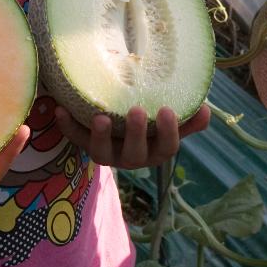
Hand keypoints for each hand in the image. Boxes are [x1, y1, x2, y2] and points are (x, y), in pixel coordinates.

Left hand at [53, 104, 209, 169]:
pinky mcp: (86, 145)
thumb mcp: (169, 123)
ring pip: (102, 153)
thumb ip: (187, 119)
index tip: (168, 110)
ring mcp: (108, 153)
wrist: (119, 128)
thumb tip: (205, 109)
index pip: (166, 148)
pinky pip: (75, 139)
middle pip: (134, 154)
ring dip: (100, 136)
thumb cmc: (151, 123)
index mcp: (155, 150)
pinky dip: (67, 126)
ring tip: (100, 118)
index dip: (168, 131)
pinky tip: (60, 110)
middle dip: (136, 134)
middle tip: (137, 112)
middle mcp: (131, 157)